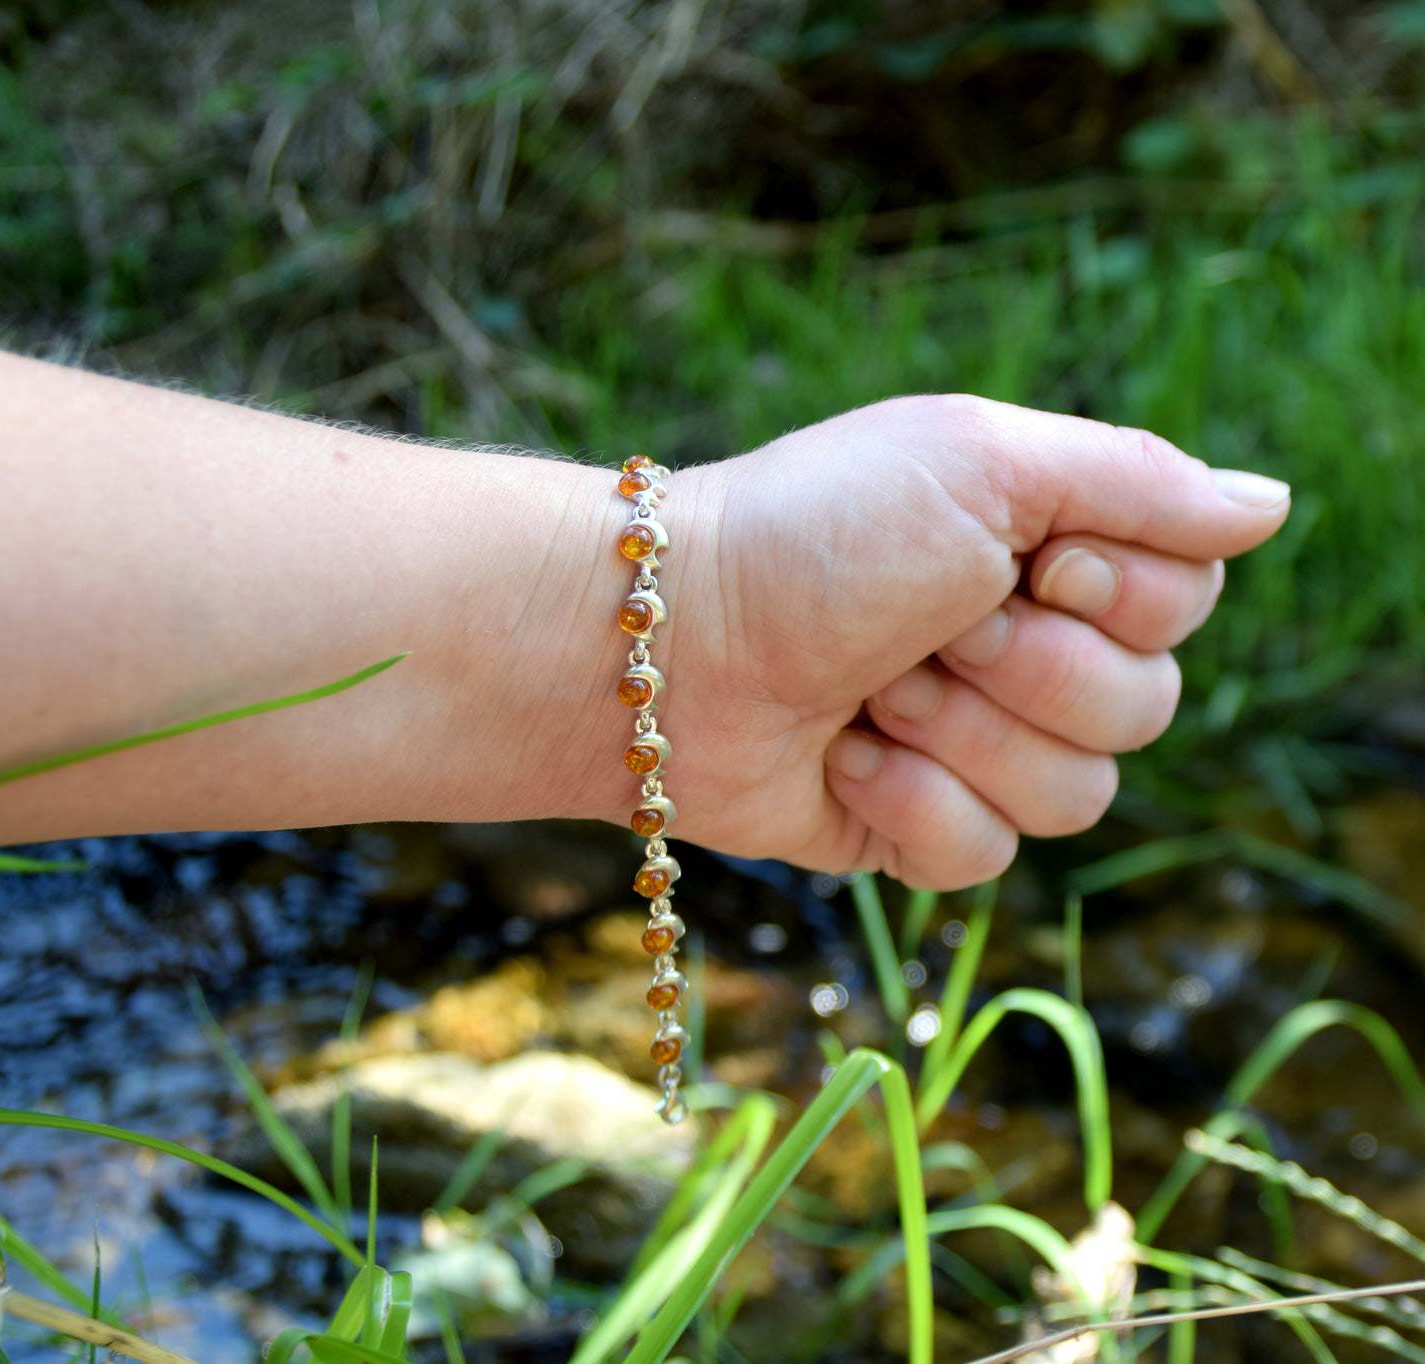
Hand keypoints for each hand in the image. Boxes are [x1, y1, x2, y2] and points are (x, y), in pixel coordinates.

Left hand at [653, 396, 1288, 888]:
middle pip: (1145, 709)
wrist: (668, 641)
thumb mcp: (982, 460)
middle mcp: (1027, 652)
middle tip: (926, 627)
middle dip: (1028, 668)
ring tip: (871, 690)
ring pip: (1077, 796)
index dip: (1121, 596)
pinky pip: (988, 856)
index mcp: (1053, 554)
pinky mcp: (915, 827)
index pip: (1185, 602)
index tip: (1026, 560)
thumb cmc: (817, 529)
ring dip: (962, 735)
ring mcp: (973, 747)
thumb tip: (1271, 504)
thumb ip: (1136, 480)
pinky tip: (842, 758)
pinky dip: (910, 803)